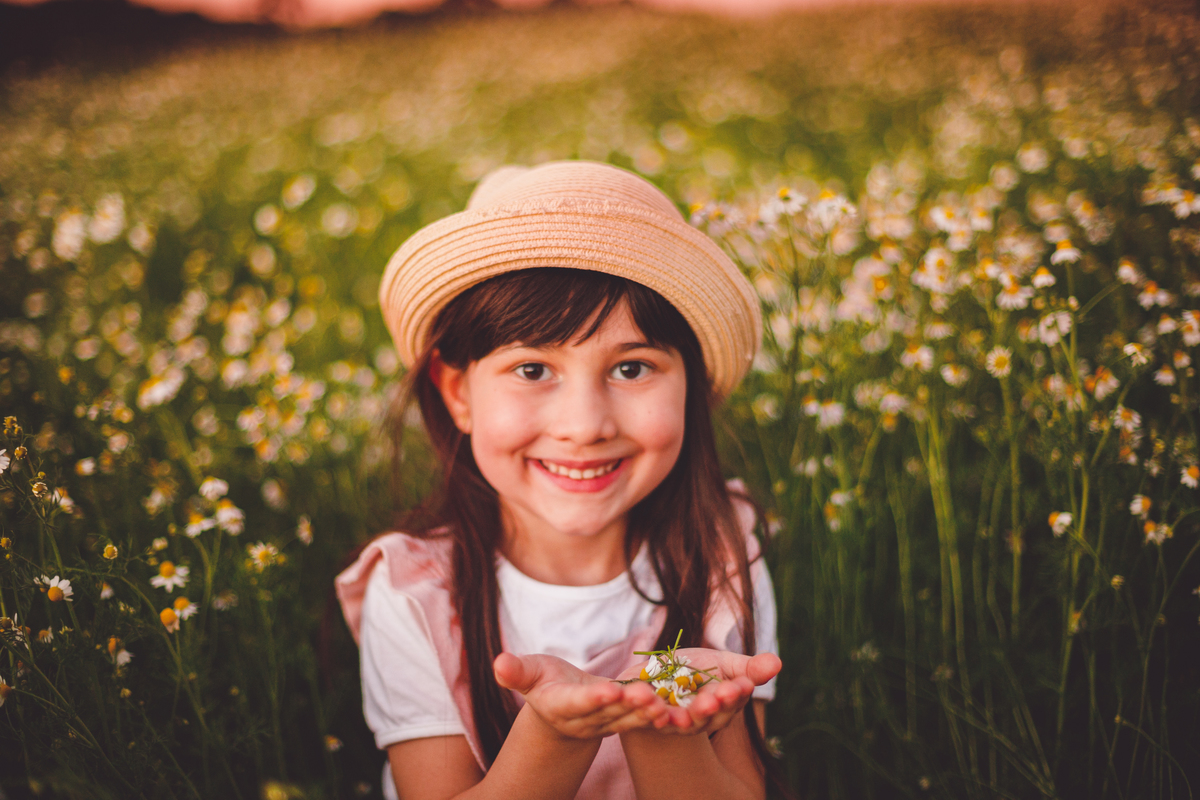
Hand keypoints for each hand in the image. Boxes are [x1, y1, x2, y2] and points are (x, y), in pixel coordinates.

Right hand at [494, 652, 671, 739]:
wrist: (560, 706)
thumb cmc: (543, 681)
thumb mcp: (528, 673)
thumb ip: (515, 672)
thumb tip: (498, 662)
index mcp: (560, 706)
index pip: (577, 703)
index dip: (593, 699)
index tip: (610, 691)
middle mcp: (584, 720)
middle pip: (608, 713)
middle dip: (628, 705)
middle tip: (649, 695)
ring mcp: (605, 724)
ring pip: (628, 720)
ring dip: (647, 714)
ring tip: (665, 704)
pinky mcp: (622, 722)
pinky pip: (640, 719)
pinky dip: (657, 716)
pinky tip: (676, 710)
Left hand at [617, 649, 780, 734]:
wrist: (658, 674)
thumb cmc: (698, 670)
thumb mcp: (725, 664)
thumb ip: (749, 668)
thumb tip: (777, 662)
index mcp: (722, 709)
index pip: (731, 703)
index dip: (736, 695)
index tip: (741, 684)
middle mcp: (699, 721)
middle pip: (706, 717)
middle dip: (710, 707)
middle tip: (715, 697)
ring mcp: (672, 722)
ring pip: (677, 722)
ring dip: (678, 717)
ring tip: (678, 710)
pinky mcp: (647, 716)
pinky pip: (647, 716)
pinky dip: (647, 710)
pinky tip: (646, 700)